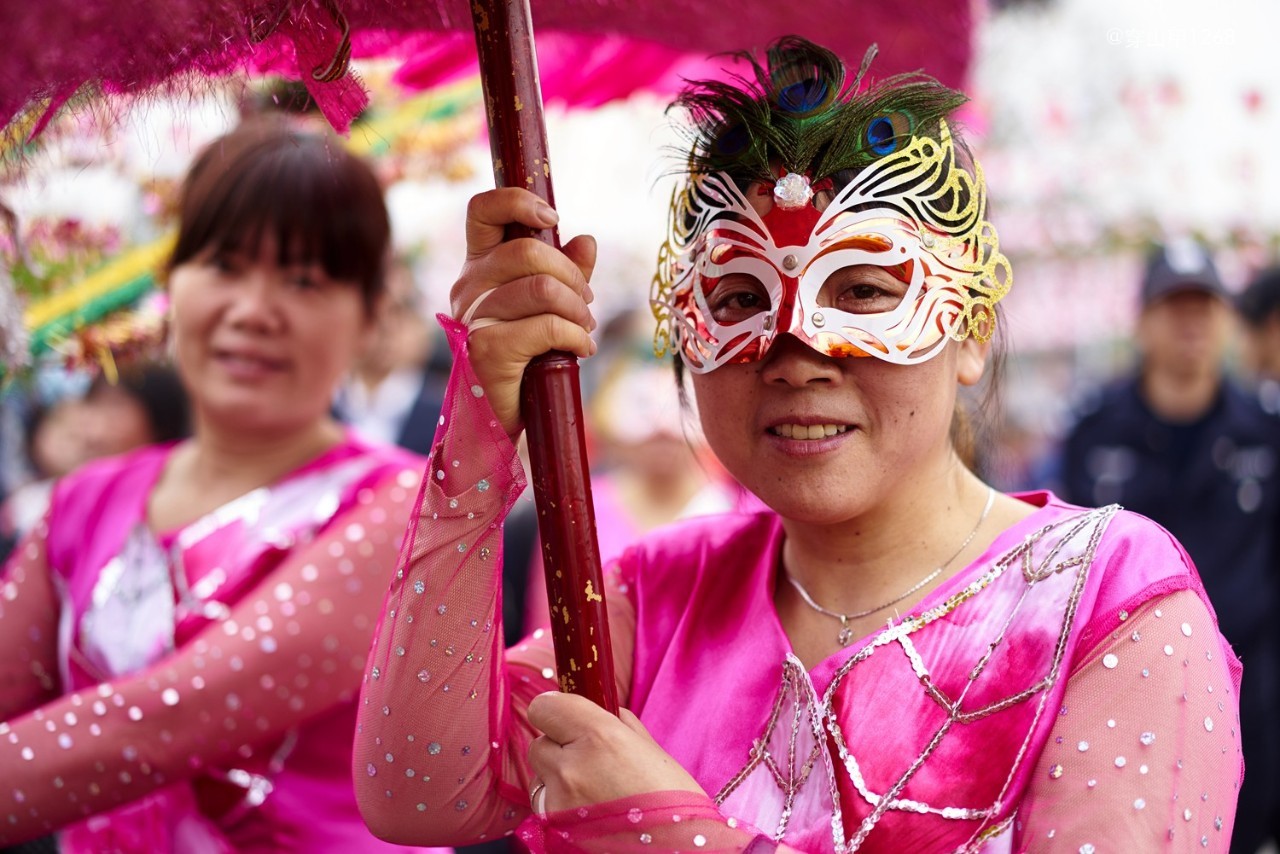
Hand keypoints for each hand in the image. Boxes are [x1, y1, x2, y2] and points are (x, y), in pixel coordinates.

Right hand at [450, 188, 597, 437]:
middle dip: (573, 277)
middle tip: (588, 305)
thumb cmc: (524, 360)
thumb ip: (564, 273)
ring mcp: (472, 317)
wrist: (499, 418)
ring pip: (542, 289)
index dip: (517, 201)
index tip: (552, 220)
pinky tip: (582, 350)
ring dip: (578, 311)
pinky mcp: (486, 348)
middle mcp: (468, 286)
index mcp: (478, 267)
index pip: (481, 210)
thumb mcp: (547, 309)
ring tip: (585, 330)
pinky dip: (576, 337)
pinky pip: (546, 326)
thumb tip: (586, 241)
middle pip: (528, 251)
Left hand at [526, 691, 705, 812]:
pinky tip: (591, 813)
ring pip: (540, 776)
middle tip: (589, 760)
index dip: (556, 711)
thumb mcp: (652, 752)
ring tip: (595, 792)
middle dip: (560, 747)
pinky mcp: (554, 829)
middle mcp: (572, 766)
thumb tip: (603, 712)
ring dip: (558, 778)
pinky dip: (561, 805)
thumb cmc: (675, 805)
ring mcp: (559, 802)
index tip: (568, 718)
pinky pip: (546, 805)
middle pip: (539, 742)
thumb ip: (620, 726)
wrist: (678, 853)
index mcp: (600, 736)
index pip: (545, 706)